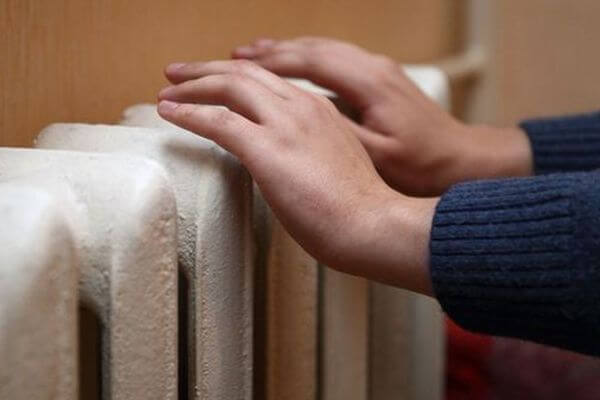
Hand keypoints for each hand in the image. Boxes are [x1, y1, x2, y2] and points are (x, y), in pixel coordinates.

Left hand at [159, 59, 436, 294]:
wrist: (375, 226)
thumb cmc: (361, 210)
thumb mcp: (337, 166)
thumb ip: (313, 154)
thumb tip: (292, 164)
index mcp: (320, 111)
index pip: (270, 82)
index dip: (237, 77)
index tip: (216, 81)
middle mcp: (302, 108)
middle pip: (245, 73)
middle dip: (207, 69)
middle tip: (179, 73)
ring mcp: (285, 125)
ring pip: (228, 86)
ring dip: (193, 84)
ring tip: (167, 89)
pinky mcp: (268, 149)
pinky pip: (217, 121)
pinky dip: (188, 112)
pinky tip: (169, 113)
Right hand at [233, 37, 532, 195]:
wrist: (462, 162)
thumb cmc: (422, 167)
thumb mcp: (377, 156)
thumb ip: (338, 133)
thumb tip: (298, 119)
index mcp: (369, 84)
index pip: (305, 63)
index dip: (262, 65)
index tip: (227, 69)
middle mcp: (371, 68)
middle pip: (306, 49)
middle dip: (261, 53)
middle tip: (224, 57)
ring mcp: (376, 70)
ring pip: (318, 50)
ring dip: (280, 52)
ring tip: (244, 58)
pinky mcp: (378, 80)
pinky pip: (331, 60)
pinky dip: (302, 60)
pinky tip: (287, 68)